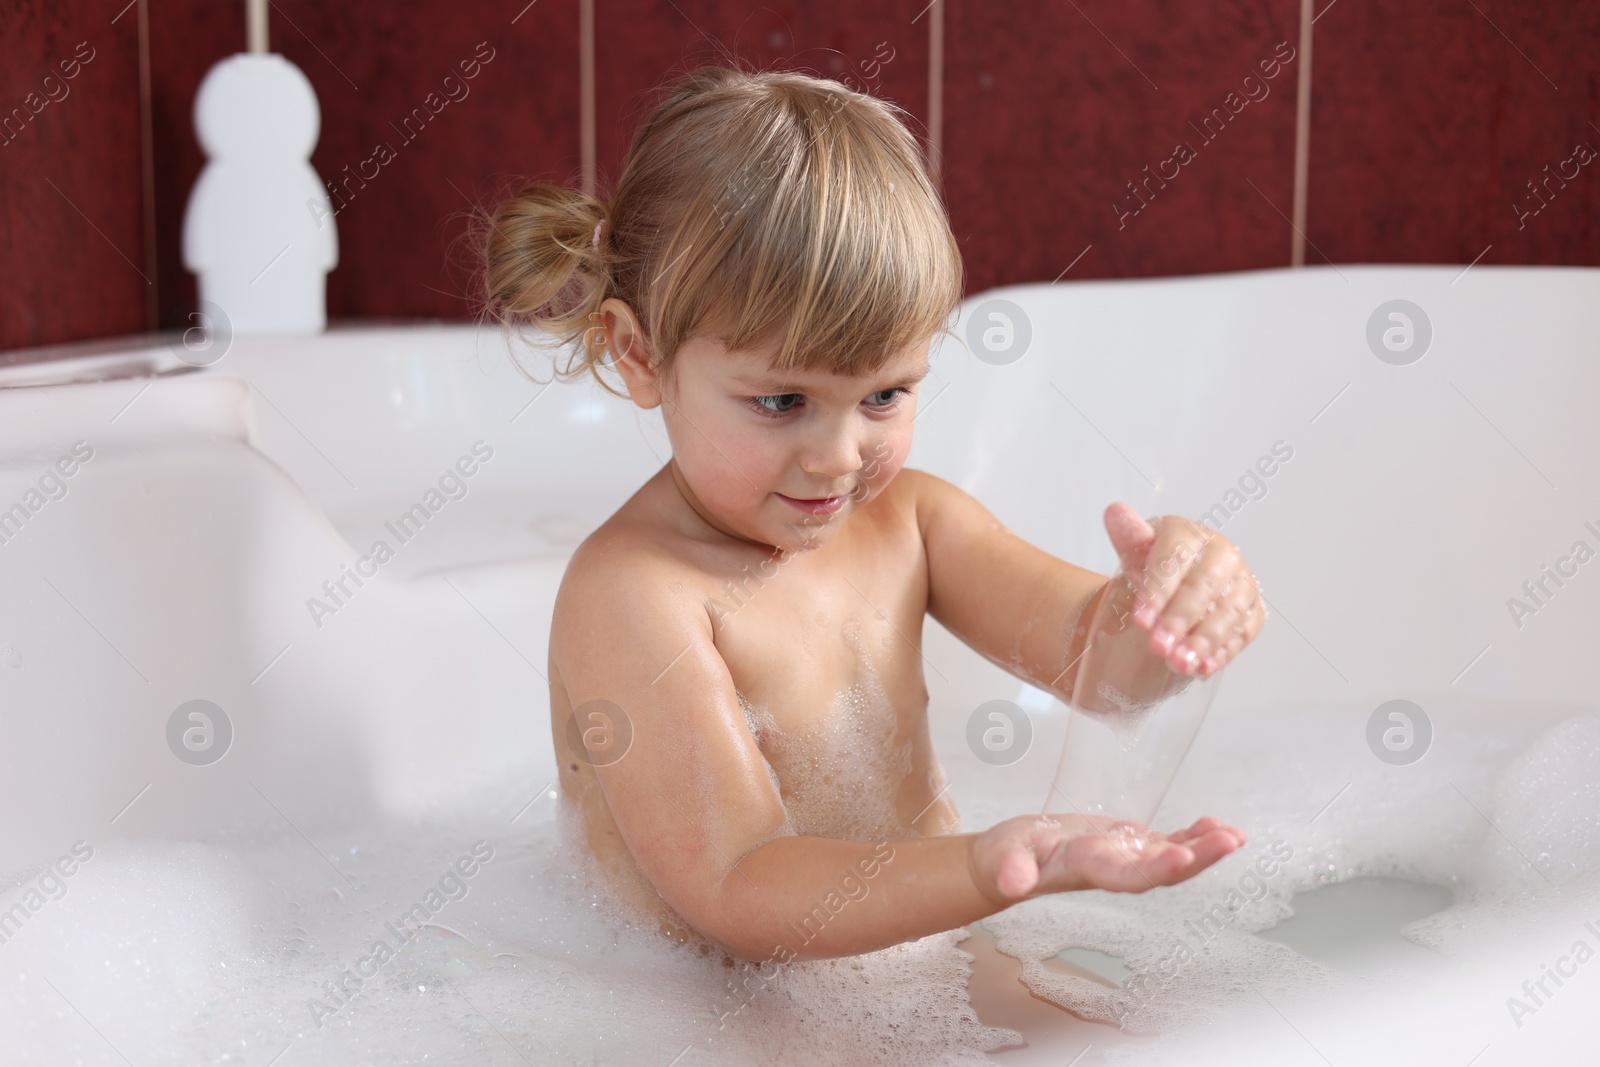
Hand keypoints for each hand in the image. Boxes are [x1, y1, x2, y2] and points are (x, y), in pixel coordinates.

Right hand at [969, 813, 1246, 903]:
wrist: (1008, 864)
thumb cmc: (1001, 861)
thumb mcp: (998, 860)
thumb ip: (1008, 869)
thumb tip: (1011, 882)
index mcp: (1082, 870)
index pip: (1122, 874)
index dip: (1154, 868)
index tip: (1181, 858)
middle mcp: (1110, 868)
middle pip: (1158, 868)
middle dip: (1196, 857)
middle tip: (1229, 841)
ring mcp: (1122, 858)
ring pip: (1168, 855)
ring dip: (1203, 848)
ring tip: (1234, 835)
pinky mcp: (1124, 845)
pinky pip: (1164, 842)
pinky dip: (1192, 836)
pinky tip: (1217, 827)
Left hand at [1102, 503, 1264, 676]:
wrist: (1180, 584)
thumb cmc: (1157, 567)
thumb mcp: (1137, 551)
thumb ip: (1128, 536)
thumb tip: (1115, 512)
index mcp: (1190, 534)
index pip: (1174, 561)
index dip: (1157, 592)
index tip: (1140, 621)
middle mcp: (1222, 553)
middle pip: (1202, 588)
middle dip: (1179, 620)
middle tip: (1158, 648)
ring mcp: (1242, 581)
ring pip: (1227, 613)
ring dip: (1202, 641)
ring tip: (1179, 664)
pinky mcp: (1254, 609)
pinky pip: (1244, 632)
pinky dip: (1224, 652)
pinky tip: (1202, 668)